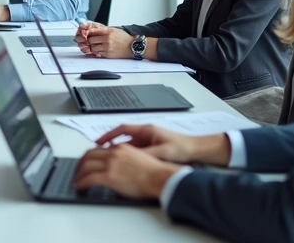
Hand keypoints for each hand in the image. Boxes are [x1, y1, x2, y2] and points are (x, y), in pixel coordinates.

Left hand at [72, 144, 179, 198]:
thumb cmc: (153, 172)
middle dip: (80, 164)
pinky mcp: (109, 176)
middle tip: (77, 171)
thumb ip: (124, 157)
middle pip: (88, 156)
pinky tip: (79, 186)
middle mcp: (113, 153)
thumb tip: (117, 164)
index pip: (97, 150)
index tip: (85, 163)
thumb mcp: (137, 157)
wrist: (159, 178)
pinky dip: (81, 182)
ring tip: (76, 180)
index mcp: (120, 148)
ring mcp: (110, 164)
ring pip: (86, 166)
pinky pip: (89, 178)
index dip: (88, 157)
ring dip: (78, 174)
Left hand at [75, 23, 134, 58]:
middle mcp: (106, 39)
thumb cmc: (124, 38)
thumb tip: (93, 31)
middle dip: (89, 40)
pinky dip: (96, 52)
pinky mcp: (108, 54)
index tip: (85, 34)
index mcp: (108, 32)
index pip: (93, 31)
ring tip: (94, 46)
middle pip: (90, 40)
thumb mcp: (114, 30)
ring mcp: (107, 47)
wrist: (132, 46)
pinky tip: (98, 50)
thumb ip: (103, 30)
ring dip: (92, 47)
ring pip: (92, 47)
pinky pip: (97, 53)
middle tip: (90, 41)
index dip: (87, 33)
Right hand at [93, 125, 230, 165]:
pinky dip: (128, 156)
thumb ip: (146, 154)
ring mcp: (148, 141)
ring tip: (108, 160)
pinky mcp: (152, 148)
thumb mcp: (162, 152)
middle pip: (123, 138)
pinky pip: (135, 151)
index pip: (122, 129)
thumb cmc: (181, 147)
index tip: (98, 141)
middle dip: (110, 144)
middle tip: (99, 152)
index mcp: (146, 130)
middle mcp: (146, 134)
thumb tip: (130, 157)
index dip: (109, 135)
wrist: (196, 149)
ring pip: (129, 146)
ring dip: (119, 152)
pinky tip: (124, 164)